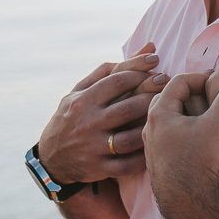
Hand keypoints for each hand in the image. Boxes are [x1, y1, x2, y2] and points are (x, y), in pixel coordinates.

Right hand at [38, 43, 167, 182]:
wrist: (51, 158)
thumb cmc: (71, 117)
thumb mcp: (79, 92)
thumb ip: (107, 71)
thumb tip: (144, 50)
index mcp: (82, 101)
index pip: (117, 81)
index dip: (140, 71)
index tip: (157, 65)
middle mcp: (87, 123)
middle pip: (128, 108)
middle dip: (152, 95)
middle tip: (167, 86)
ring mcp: (92, 148)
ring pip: (131, 138)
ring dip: (152, 126)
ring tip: (165, 115)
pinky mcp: (98, 168)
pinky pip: (127, 165)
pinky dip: (144, 157)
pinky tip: (155, 144)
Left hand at [143, 69, 218, 216]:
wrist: (187, 204)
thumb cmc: (200, 162)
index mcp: (160, 112)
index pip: (179, 81)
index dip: (203, 76)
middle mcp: (150, 128)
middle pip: (171, 98)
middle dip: (193, 92)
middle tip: (211, 91)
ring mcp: (152, 146)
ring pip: (170, 118)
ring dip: (189, 111)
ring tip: (208, 112)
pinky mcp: (158, 162)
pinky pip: (170, 136)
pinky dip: (185, 129)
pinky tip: (199, 137)